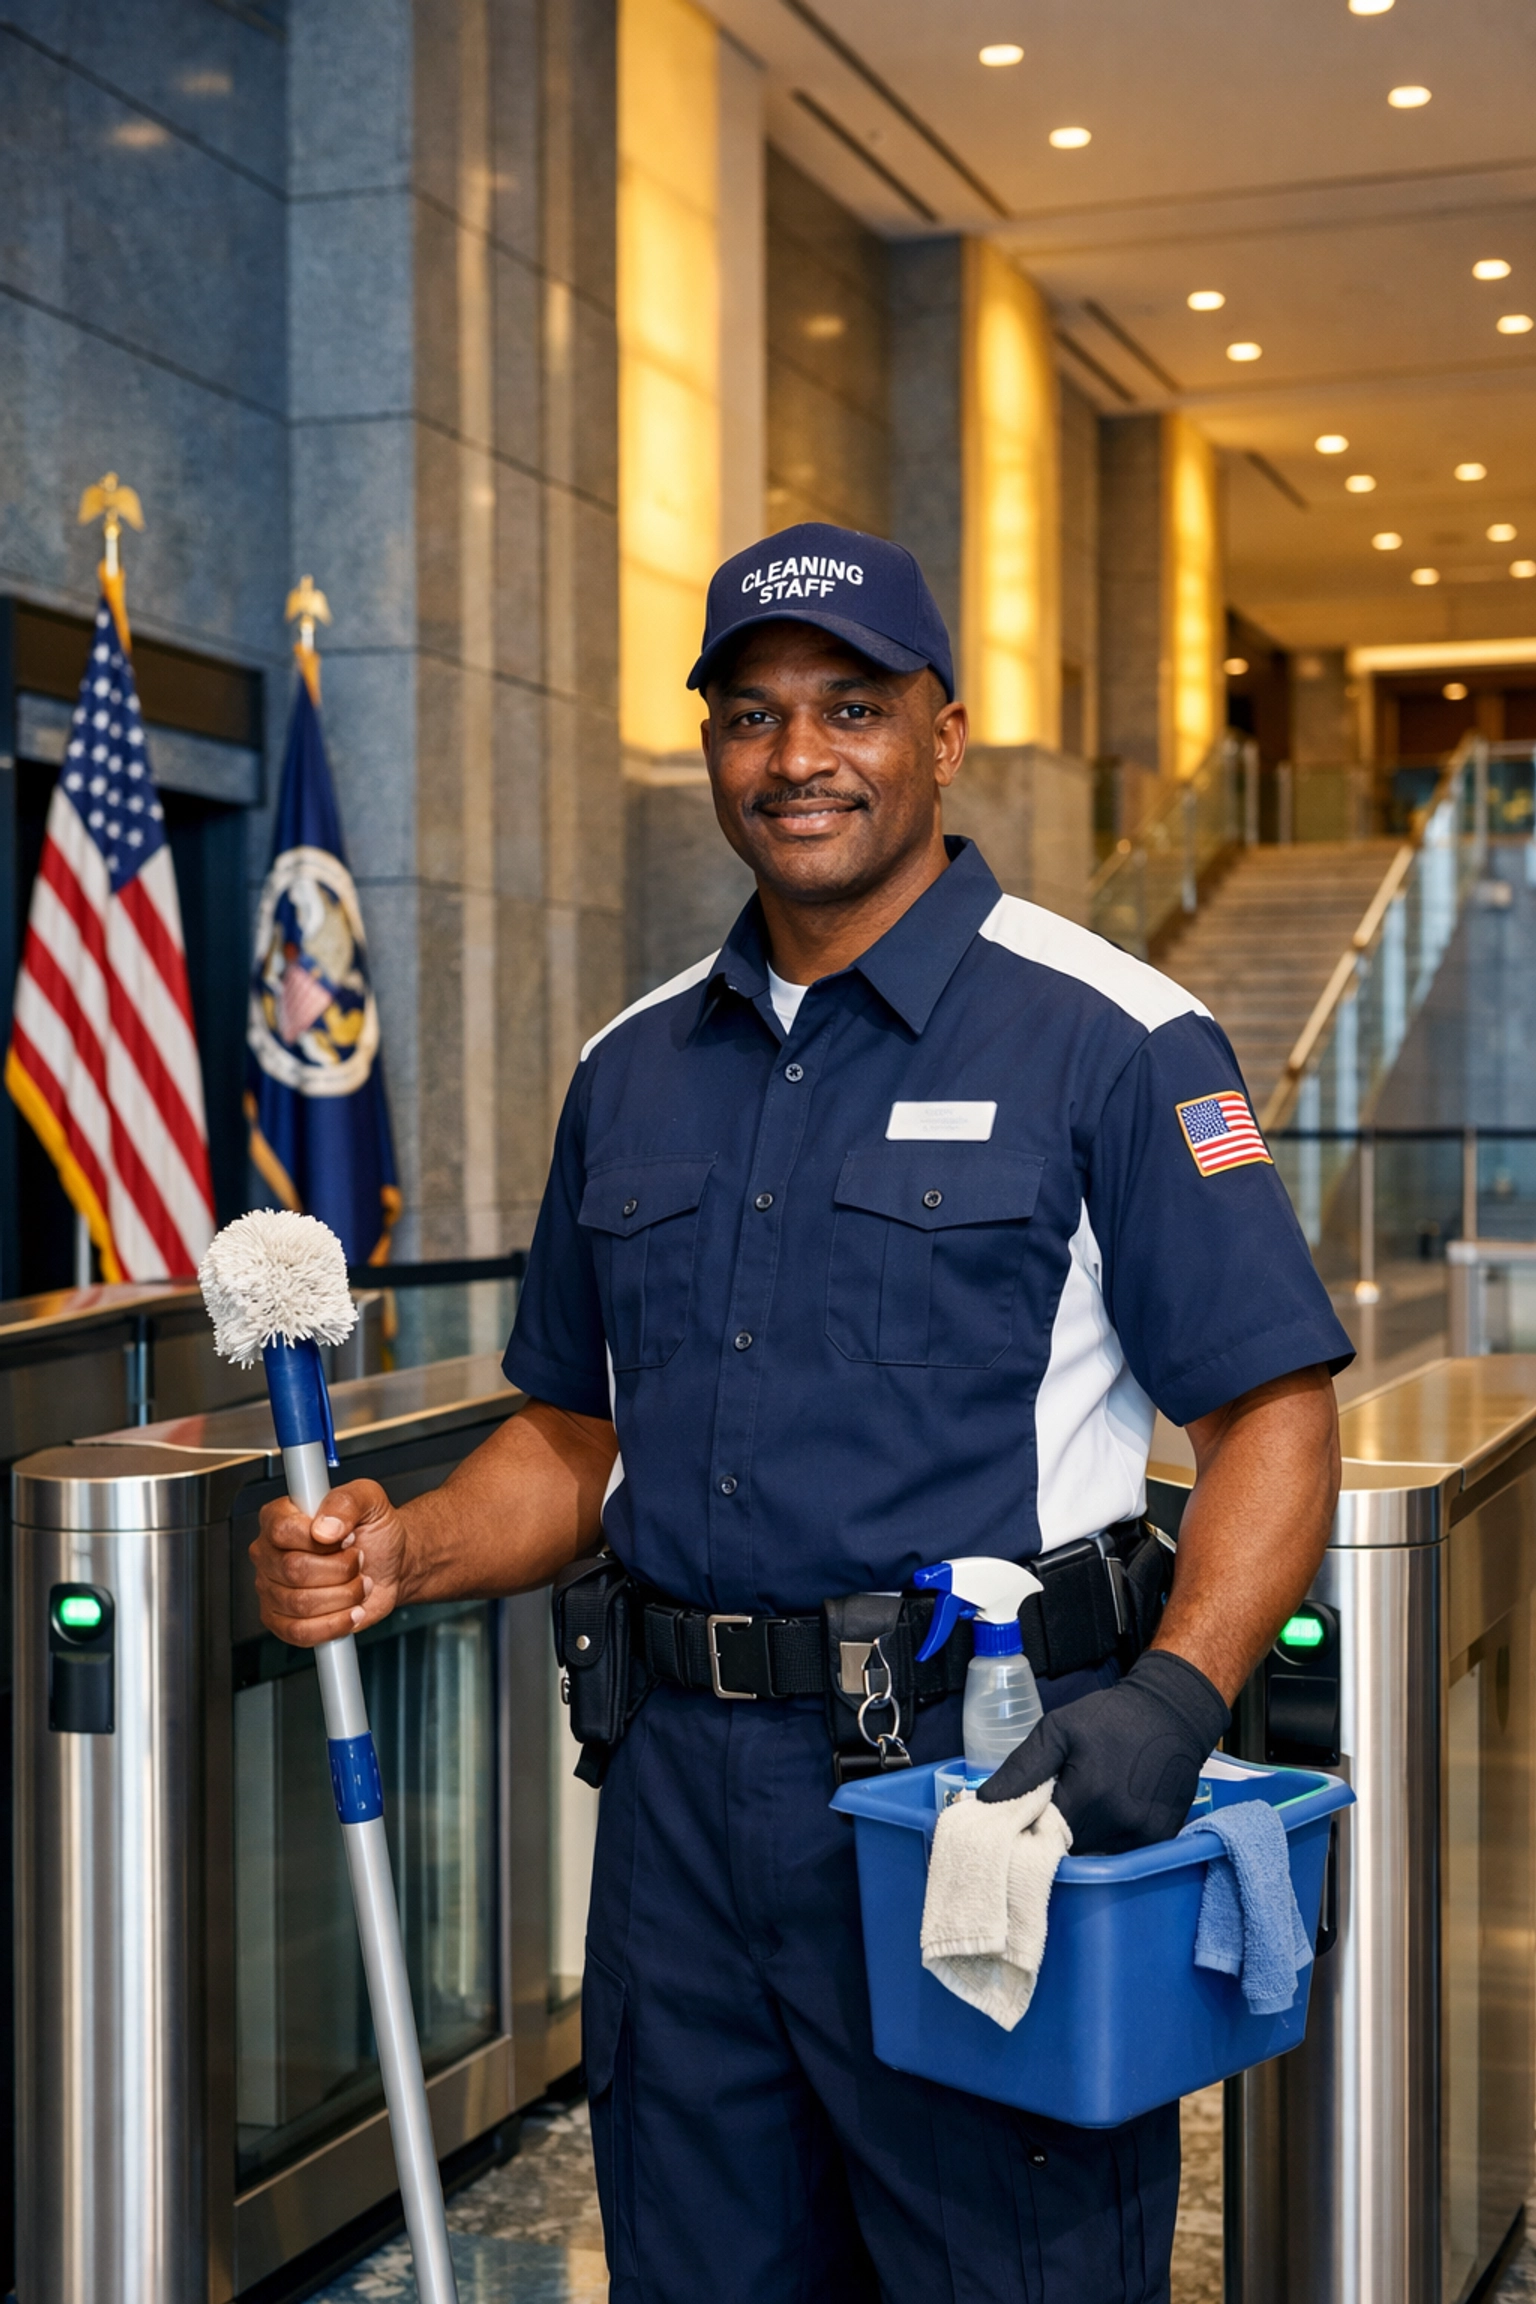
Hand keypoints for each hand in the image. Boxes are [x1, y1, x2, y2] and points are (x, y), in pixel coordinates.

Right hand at [250, 1478, 409, 1646]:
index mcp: (280, 1516)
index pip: (282, 1530)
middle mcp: (270, 1553)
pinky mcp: (282, 1621)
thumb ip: (346, 1502)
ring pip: (300, 1603)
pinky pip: (299, 1632)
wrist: (390, 1564)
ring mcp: (272, 1589)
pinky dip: (334, 1624)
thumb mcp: (370, 1500)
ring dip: (343, 1596)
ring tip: (357, 1583)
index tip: (347, 1537)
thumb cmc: (375, 1531)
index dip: (321, 1539)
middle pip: (293, 1569)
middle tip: (358, 1561)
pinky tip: (351, 1611)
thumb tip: (325, 1526)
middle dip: (340, 1569)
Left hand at [975, 1650, 1230, 1853]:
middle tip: (1049, 1815)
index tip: (1021, 1823)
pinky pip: (1124, 1852)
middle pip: (1070, 1851)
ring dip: (1083, 1841)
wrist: (1172, 1711)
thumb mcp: (1058, 1728)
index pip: (1042, 1837)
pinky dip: (1110, 1840)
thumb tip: (984, 1800)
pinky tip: (1107, 1813)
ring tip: (1081, 1812)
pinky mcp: (1161, 1837)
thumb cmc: (1110, 1717)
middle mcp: (1118, 1823)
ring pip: (1097, 1855)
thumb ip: (1022, 1767)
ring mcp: (1144, 1835)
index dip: (1029, 1832)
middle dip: (1055, 1838)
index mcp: (1088, 1795)